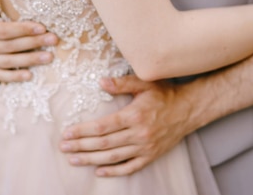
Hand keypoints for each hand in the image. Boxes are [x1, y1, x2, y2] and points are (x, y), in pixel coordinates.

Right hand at [0, 0, 57, 81]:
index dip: (22, 30)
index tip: (41, 27)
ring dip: (29, 60)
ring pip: (7, 62)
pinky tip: (30, 75)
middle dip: (33, 43)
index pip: (2, 31)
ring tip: (49, 57)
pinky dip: (13, 77)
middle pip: (10, 47)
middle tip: (53, 40)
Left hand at [60, 75, 192, 175]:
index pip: (103, 126)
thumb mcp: (144, 82)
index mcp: (135, 115)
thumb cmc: (164, 93)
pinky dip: (114, 171)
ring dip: (91, 159)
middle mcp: (139, 133)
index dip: (83, 131)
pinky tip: (99, 171)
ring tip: (74, 159)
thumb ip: (122, 83)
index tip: (67, 132)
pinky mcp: (151, 155)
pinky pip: (130, 167)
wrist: (189, 109)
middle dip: (81, 146)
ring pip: (114, 157)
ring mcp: (145, 147)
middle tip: (63, 147)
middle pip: (104, 143)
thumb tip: (101, 82)